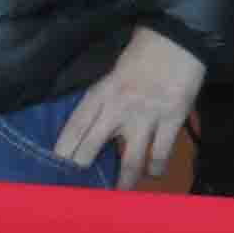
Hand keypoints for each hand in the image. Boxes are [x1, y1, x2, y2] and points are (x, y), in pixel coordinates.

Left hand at [53, 25, 207, 187]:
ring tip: (119, 193)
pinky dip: (155, 168)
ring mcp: (146, 116)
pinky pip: (160, 154)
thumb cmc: (143, 53)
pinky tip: (152, 173)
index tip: (55, 167)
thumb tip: (95, 128)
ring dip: (123, 182)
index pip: (75, 126)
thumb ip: (105, 100)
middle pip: (91, 148)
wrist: (178, 38)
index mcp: (101, 92)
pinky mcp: (171, 120)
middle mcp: (118, 107)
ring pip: (129, 161)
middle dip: (84, 170)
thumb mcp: (114, 73)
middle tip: (80, 188)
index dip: (64, 150)